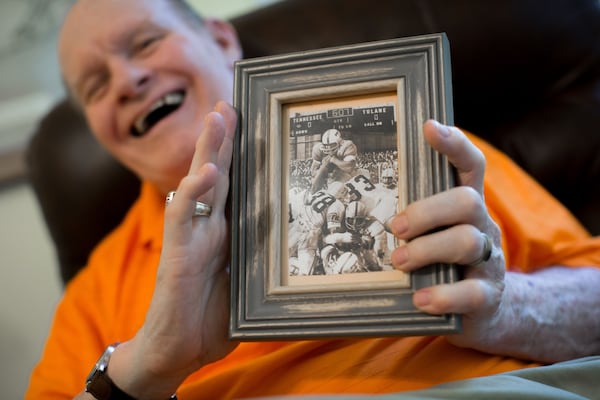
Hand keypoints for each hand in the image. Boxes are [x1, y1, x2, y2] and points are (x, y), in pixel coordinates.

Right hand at [108, 102, 238, 399]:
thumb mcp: (248, 285)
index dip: (241, 156)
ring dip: (206, 152)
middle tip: (231, 104)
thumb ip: (264, 262)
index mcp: (224, 233)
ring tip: (217, 119)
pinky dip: (191, 196)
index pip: (234, 186)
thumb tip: (304, 252)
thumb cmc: (212, 318)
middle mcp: (207, 228)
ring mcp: (190, 239)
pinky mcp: (176, 257)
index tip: (253, 125)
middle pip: (217, 175)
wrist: (177, 352)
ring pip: (198, 187)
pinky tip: (202, 174)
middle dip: (223, 139)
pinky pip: (182, 221)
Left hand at [390, 120, 505, 350]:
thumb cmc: (445, 263)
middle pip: (467, 201)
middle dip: (427, 211)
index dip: (454, 145)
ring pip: (467, 241)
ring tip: (398, 261)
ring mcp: (489, 260)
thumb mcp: (435, 234)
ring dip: (426, 249)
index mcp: (467, 206)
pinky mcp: (488, 295)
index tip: (429, 126)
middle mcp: (483, 226)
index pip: (469, 165)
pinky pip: (472, 292)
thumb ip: (415, 216)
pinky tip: (420, 299)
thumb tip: (360, 198)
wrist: (485, 311)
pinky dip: (442, 294)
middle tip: (395, 227)